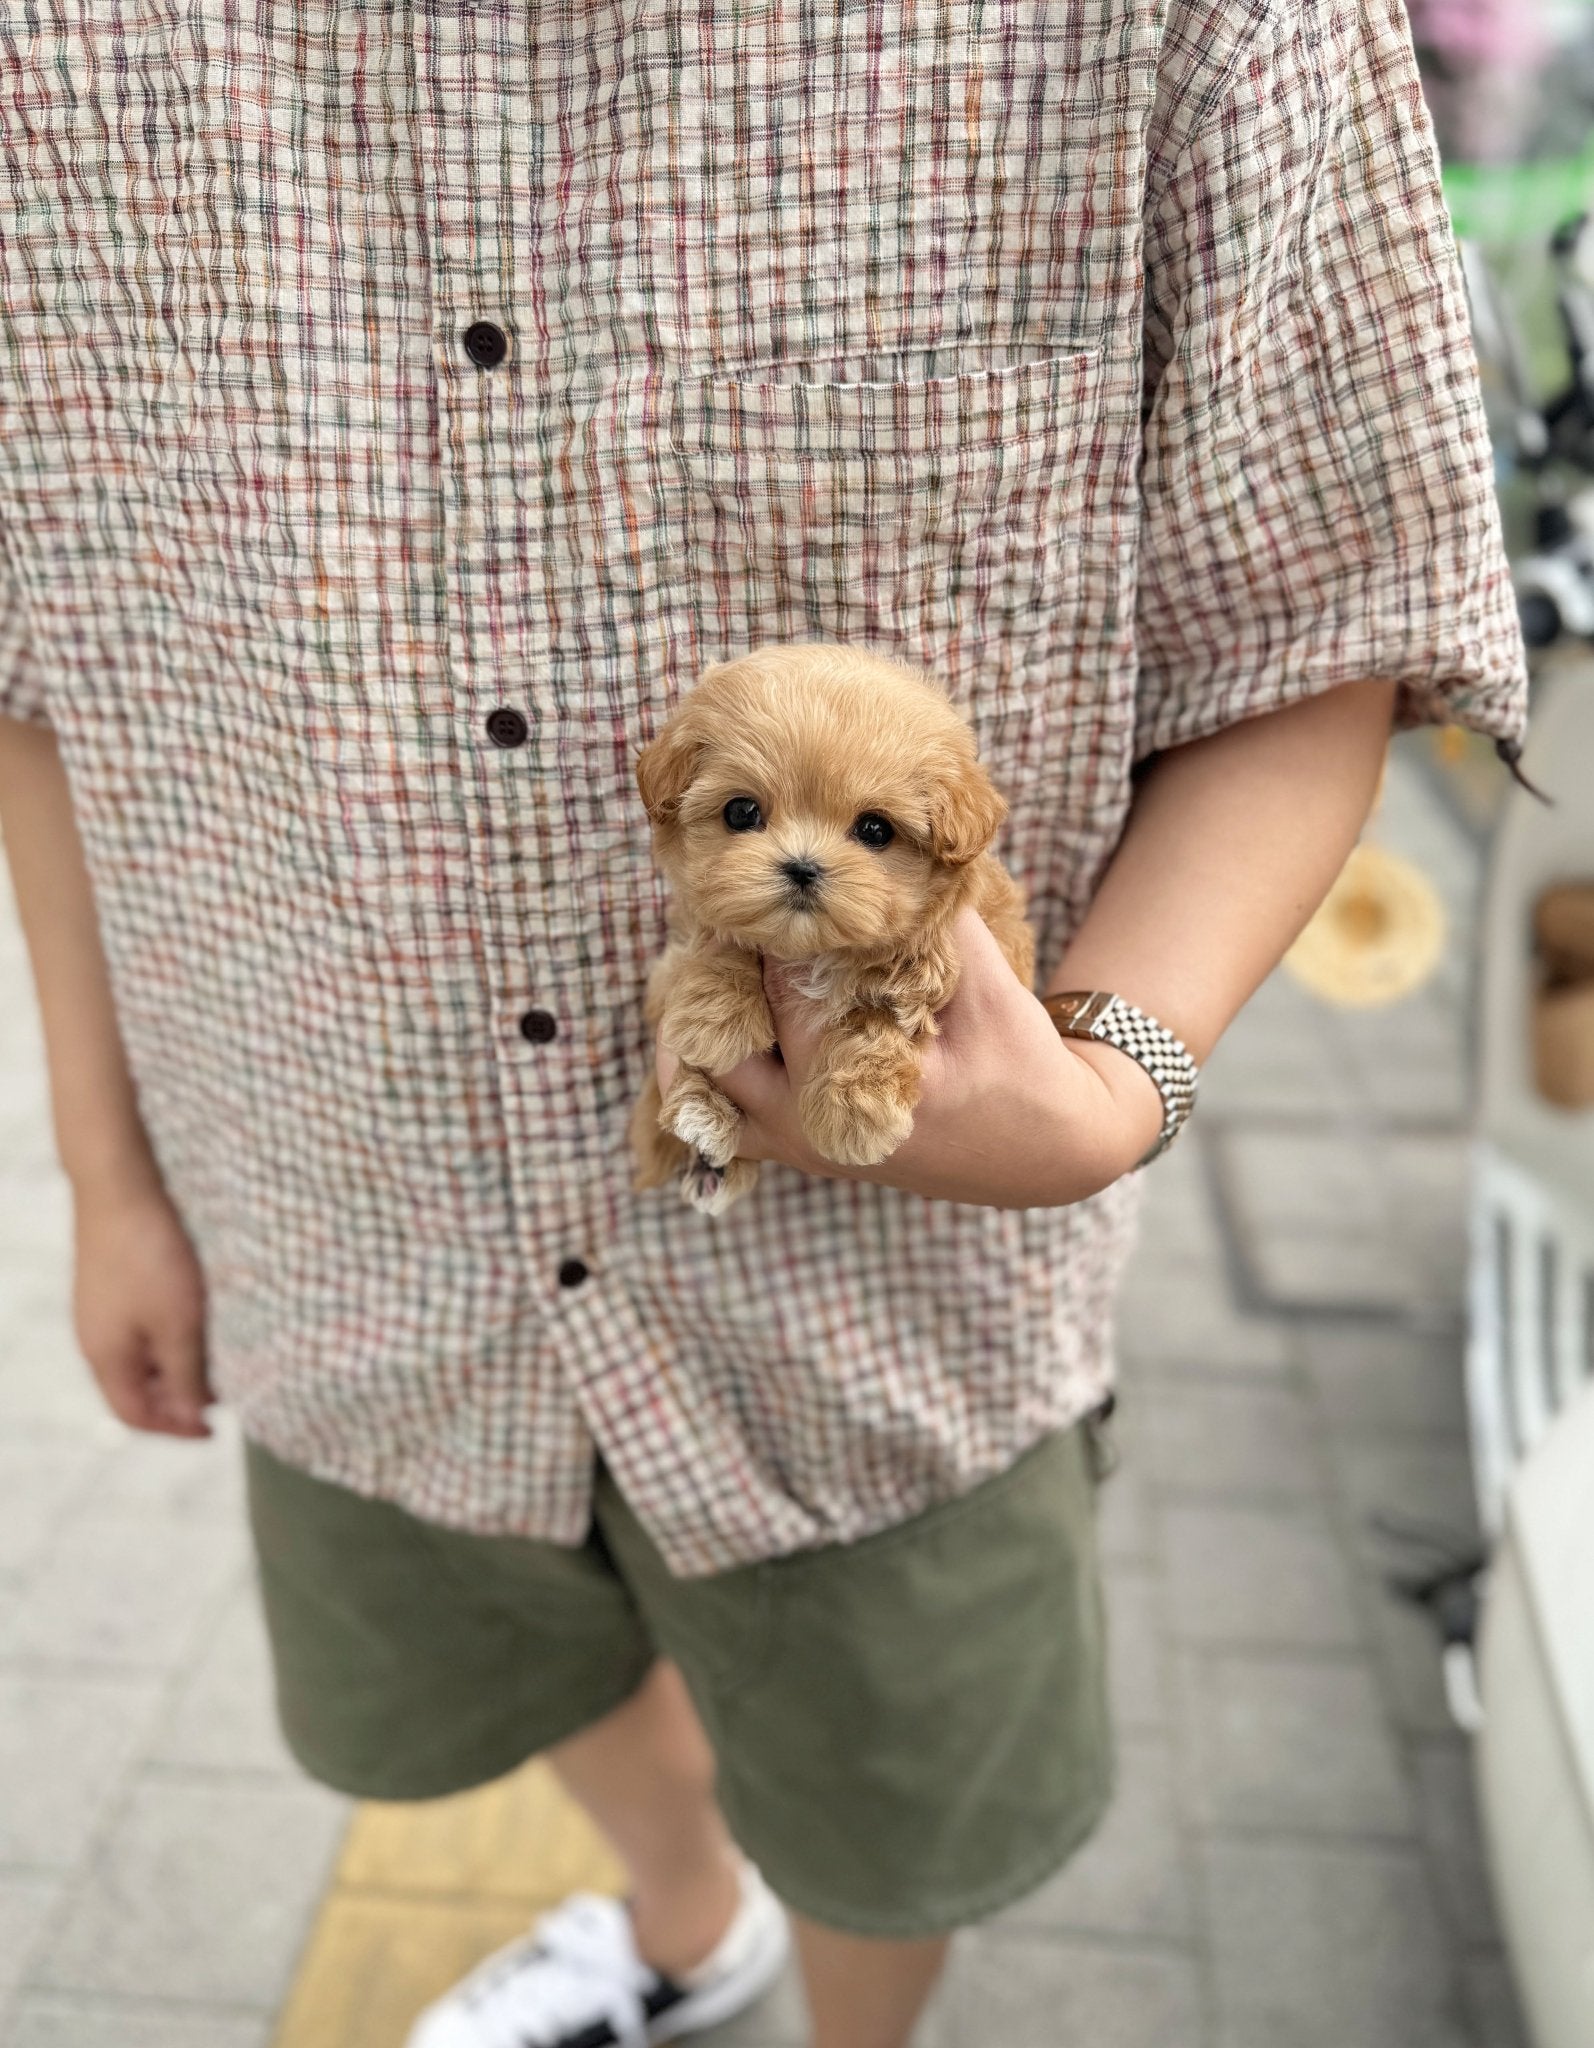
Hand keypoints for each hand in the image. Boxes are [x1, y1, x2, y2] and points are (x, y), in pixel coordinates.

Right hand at [71, 1177, 213, 1436]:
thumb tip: (192, 1418)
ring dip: (177, 1367)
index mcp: (105, 1357)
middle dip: (179, 1400)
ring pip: (140, 1357)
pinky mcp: (112, 1284)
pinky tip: (200, 1322)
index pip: (134, 1416)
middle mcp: (95, 1339)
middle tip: (225, 1394)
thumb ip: (185, 1375)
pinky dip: (170, 1338)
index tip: (215, 1430)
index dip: (175, 1430)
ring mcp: (100, 1310)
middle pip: (135, 1389)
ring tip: (219, 1360)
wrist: (121, 1186)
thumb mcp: (180, 1323)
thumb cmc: (152, 1256)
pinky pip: (140, 1328)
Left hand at [655, 906, 1166, 1207]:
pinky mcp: (802, 1149)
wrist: (1048, 1151)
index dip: (760, 933)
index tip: (744, 879)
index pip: (781, 997)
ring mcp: (801, 1150)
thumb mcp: (992, 992)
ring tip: (705, 960)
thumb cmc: (1023, 1071)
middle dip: (707, 980)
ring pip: (708, 1091)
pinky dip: (716, 1063)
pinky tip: (722, 1008)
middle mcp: (812, 1134)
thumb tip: (896, 849)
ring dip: (698, 1028)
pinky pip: (729, 1110)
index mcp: (855, 1097)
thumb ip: (940, 927)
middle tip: (714, 915)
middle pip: (717, 1052)